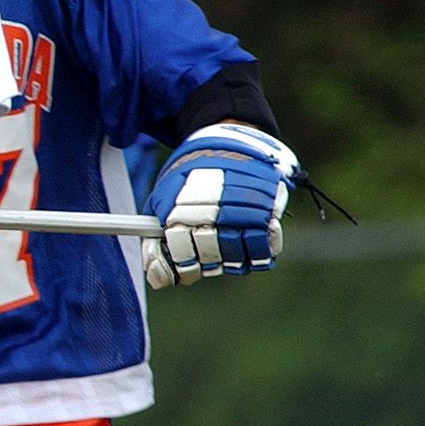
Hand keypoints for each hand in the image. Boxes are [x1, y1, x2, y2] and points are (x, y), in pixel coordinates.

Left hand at [142, 122, 299, 288]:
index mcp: (181, 205)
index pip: (180, 250)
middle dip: (206, 262)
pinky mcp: (270, 208)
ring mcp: (243, 208)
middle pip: (210, 256)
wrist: (228, 144)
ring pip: (239, 257)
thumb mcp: (162, 203)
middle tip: (207, 253)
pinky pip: (267, 248)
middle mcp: (213, 208)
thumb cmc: (189, 181)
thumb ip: (154, 245)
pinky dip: (259, 253)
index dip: (181, 265)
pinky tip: (249, 240)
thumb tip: (158, 282)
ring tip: (227, 244)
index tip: (184, 265)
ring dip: (232, 260)